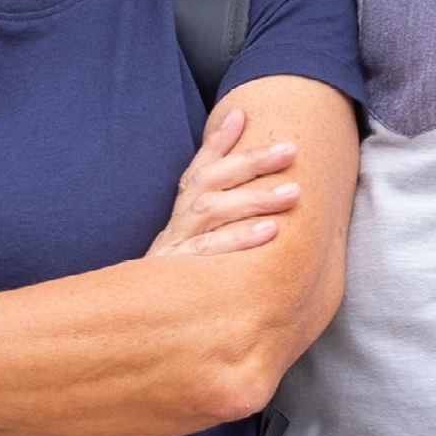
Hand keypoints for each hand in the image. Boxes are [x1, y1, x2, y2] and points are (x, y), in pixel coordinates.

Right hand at [149, 100, 305, 259]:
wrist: (143, 320)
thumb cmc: (181, 275)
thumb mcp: (190, 239)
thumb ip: (211, 207)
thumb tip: (238, 167)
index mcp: (182, 213)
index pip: (200, 168)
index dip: (218, 141)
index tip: (241, 115)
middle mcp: (179, 224)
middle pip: (212, 183)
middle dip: (252, 162)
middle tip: (290, 149)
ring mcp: (179, 248)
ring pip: (212, 212)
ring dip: (254, 199)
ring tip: (293, 193)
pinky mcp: (182, 274)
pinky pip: (211, 253)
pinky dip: (239, 239)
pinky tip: (270, 232)